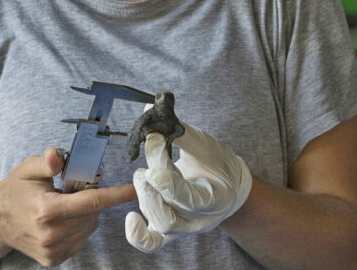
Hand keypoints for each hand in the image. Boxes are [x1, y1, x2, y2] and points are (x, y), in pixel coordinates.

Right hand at [0, 148, 133, 266]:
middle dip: (92, 199)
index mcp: (46, 209)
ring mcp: (52, 249)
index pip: (92, 201)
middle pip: (94, 213)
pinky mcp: (53, 259)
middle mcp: (51, 233)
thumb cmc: (16, 191)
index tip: (137, 190)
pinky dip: (78, 228)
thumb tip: (58, 157)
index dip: (118, 195)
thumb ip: (47, 160)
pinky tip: (61, 221)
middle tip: (71, 191)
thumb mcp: (28, 169)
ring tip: (63, 206)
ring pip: (90, 227)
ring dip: (86, 214)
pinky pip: (81, 240)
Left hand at [124, 123, 251, 252]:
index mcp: (218, 199)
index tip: (155, 152)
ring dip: (145, 197)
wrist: (226, 184)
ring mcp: (184, 229)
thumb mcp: (206, 144)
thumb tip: (150, 114)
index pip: (189, 198)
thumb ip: (179, 133)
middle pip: (170, 217)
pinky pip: (151, 242)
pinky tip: (131, 217)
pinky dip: (137, 235)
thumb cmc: (217, 163)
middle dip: (152, 190)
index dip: (167, 180)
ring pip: (159, 224)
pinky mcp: (169, 231)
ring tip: (144, 174)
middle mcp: (201, 221)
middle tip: (147, 166)